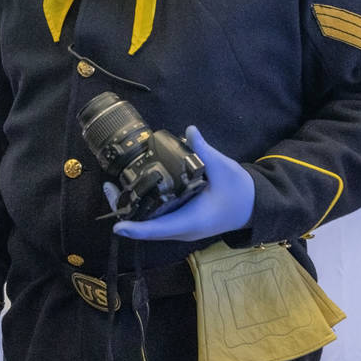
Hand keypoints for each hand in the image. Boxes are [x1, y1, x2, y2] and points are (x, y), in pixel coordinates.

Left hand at [112, 126, 253, 241]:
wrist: (252, 205)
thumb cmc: (239, 192)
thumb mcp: (224, 169)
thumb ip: (205, 151)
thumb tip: (190, 130)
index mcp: (192, 221)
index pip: (160, 229)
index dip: (137, 229)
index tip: (117, 226)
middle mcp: (182, 229)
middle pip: (147, 228)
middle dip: (125, 212)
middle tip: (108, 188)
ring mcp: (180, 227)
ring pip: (149, 224)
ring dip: (130, 208)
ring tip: (113, 187)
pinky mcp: (180, 220)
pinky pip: (156, 217)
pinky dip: (142, 206)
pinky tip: (132, 188)